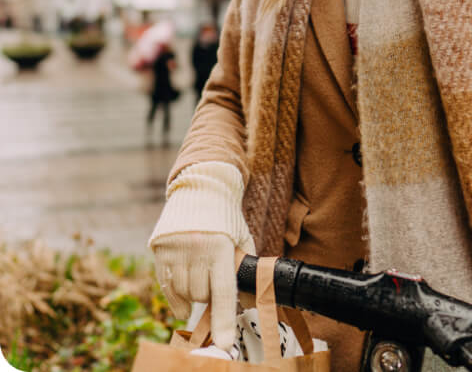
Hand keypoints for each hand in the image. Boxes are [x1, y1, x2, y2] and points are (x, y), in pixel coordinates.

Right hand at [148, 161, 254, 349]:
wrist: (202, 188)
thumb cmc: (227, 219)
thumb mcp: (242, 239)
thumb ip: (244, 270)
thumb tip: (248, 304)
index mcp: (222, 247)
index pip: (223, 292)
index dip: (225, 321)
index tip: (225, 346)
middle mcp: (197, 249)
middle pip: (201, 296)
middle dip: (209, 295)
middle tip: (214, 277)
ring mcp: (175, 250)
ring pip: (183, 293)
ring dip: (193, 294)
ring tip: (201, 274)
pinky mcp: (159, 250)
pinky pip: (166, 287)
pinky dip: (176, 298)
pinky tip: (184, 297)